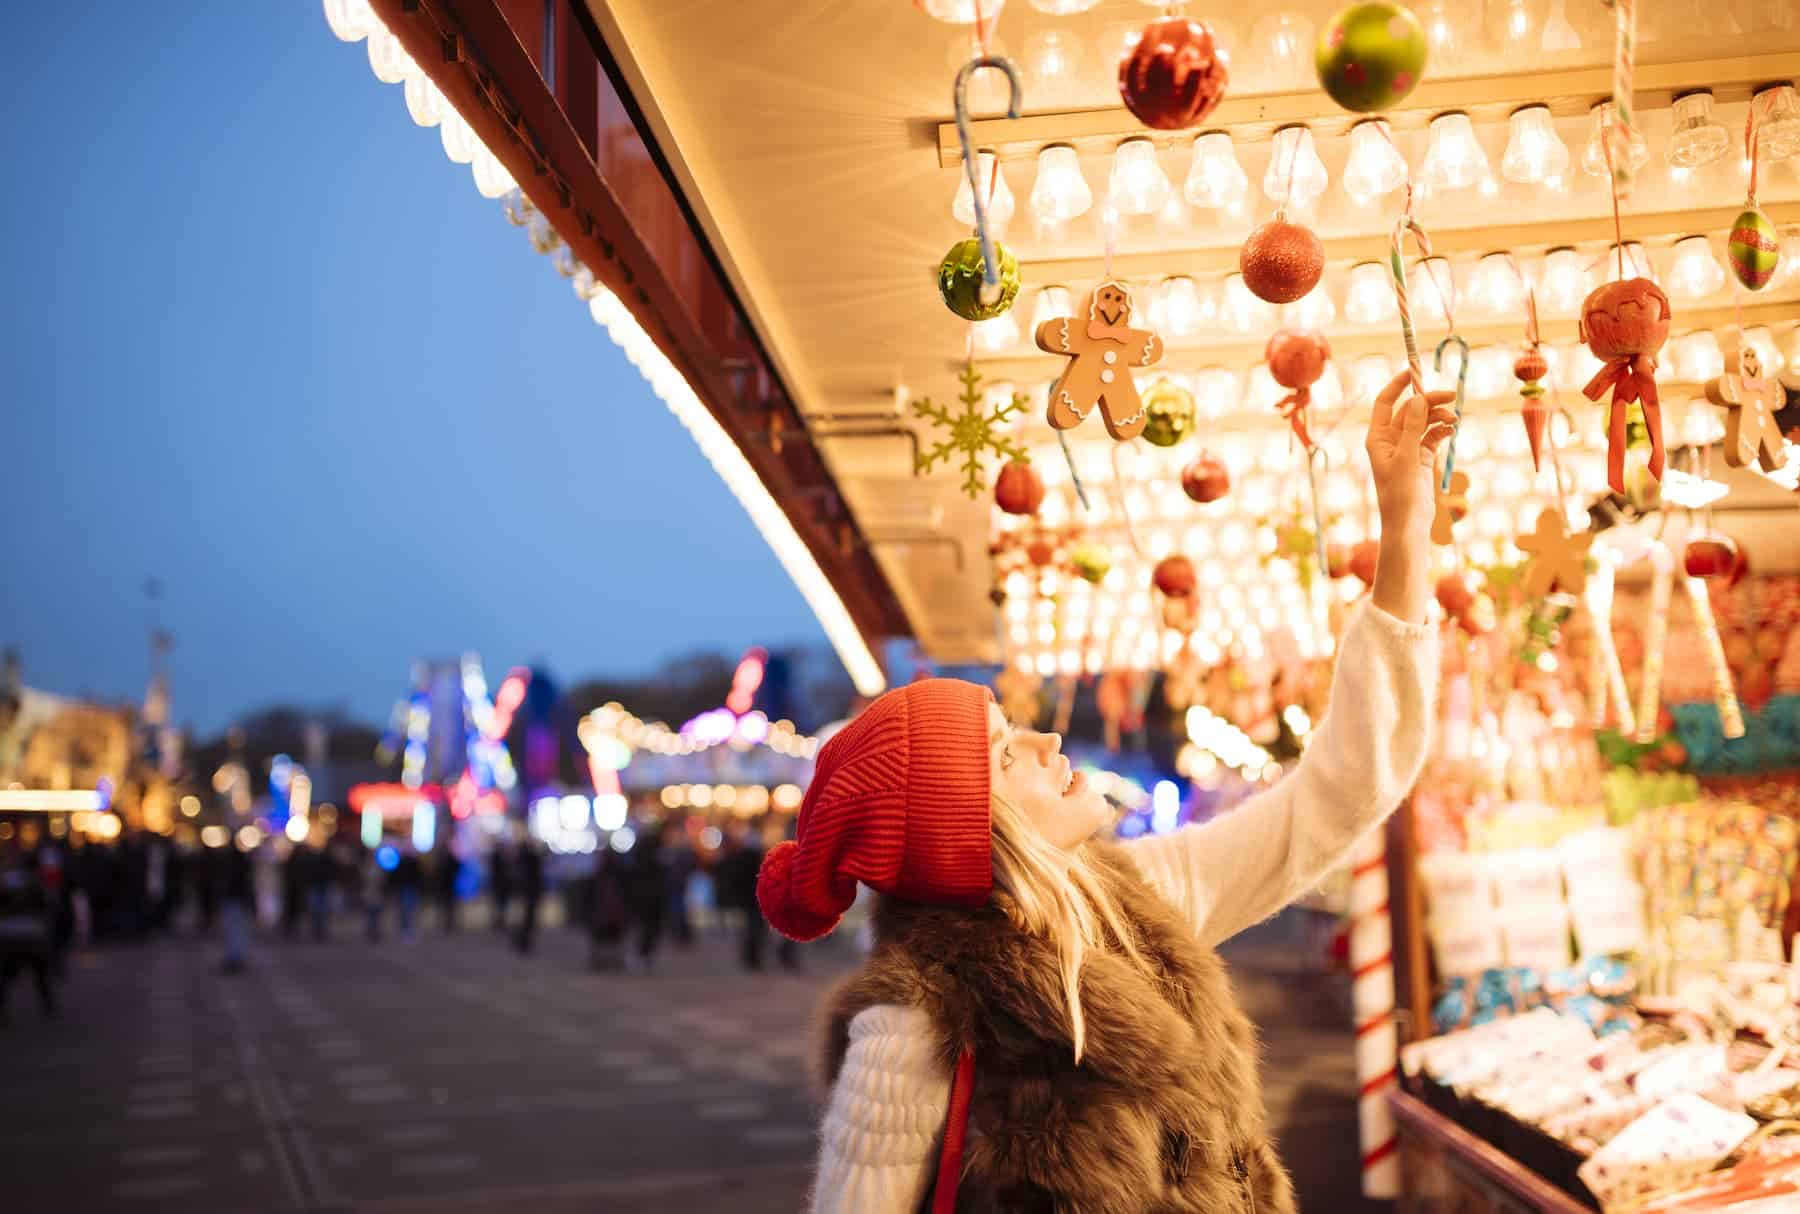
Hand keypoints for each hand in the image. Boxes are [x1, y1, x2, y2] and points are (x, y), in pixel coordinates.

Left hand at [1364, 371, 1458, 623]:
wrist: (1408, 525)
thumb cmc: (1400, 495)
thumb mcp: (1406, 458)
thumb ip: (1413, 427)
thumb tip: (1418, 399)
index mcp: (1377, 438)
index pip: (1385, 402)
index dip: (1398, 385)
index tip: (1414, 370)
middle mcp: (1390, 440)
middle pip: (1410, 410)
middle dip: (1429, 401)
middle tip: (1451, 396)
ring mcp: (1407, 448)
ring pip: (1424, 421)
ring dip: (1439, 416)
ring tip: (1454, 419)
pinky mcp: (1421, 458)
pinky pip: (1433, 435)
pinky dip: (1442, 430)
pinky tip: (1451, 429)